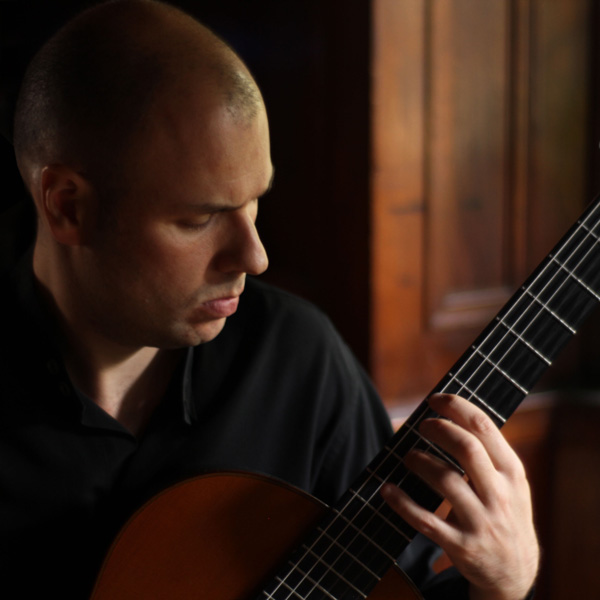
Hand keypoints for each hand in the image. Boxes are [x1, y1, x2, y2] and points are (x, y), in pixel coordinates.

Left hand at [381, 393, 538, 599]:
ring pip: (445, 481)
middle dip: (438, 430)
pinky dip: (402, 503)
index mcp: (512, 473)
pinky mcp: (461, 546)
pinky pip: (425, 520)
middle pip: (466, 449)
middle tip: (421, 425)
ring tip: (408, 456)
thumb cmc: (505, 513)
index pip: (484, 427)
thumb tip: (449, 415)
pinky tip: (387, 490)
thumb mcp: (511, 483)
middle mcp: (500, 495)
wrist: (515, 573)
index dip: (456, 407)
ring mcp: (481, 522)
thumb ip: (488, 453)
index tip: (435, 399)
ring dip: (420, 462)